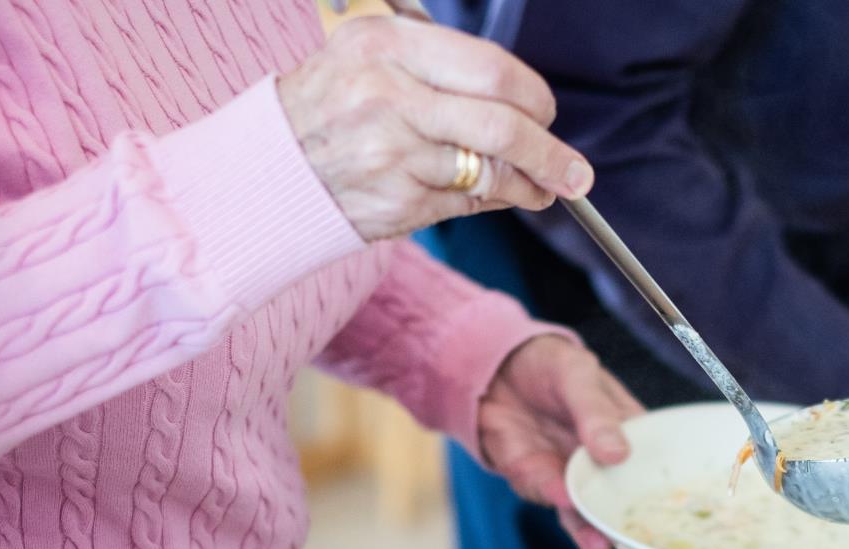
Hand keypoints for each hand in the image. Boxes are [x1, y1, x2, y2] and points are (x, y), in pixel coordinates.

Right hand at [278, 15, 593, 240]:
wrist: (272, 167)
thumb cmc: (334, 102)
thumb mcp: (374, 54)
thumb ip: (445, 65)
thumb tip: (523, 100)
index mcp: (387, 47)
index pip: (493, 72)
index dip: (535, 98)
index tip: (548, 111)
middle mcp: (388, 97)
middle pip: (503, 126)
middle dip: (551, 153)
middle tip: (576, 171)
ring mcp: (392, 154)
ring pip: (491, 171)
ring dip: (531, 185)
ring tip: (546, 187)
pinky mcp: (396, 202)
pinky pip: (467, 202)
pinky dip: (493, 201)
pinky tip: (502, 197)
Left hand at [478, 336, 642, 548]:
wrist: (495, 368)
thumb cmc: (550, 367)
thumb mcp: (577, 376)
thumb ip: (596, 413)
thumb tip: (618, 453)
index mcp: (627, 435)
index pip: (651, 467)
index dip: (663, 491)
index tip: (672, 511)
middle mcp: (601, 464)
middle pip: (618, 500)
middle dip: (624, 525)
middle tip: (633, 541)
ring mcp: (568, 474)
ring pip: (582, 509)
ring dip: (588, 528)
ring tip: (599, 545)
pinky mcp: (533, 477)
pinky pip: (543, 490)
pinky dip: (552, 496)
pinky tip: (562, 499)